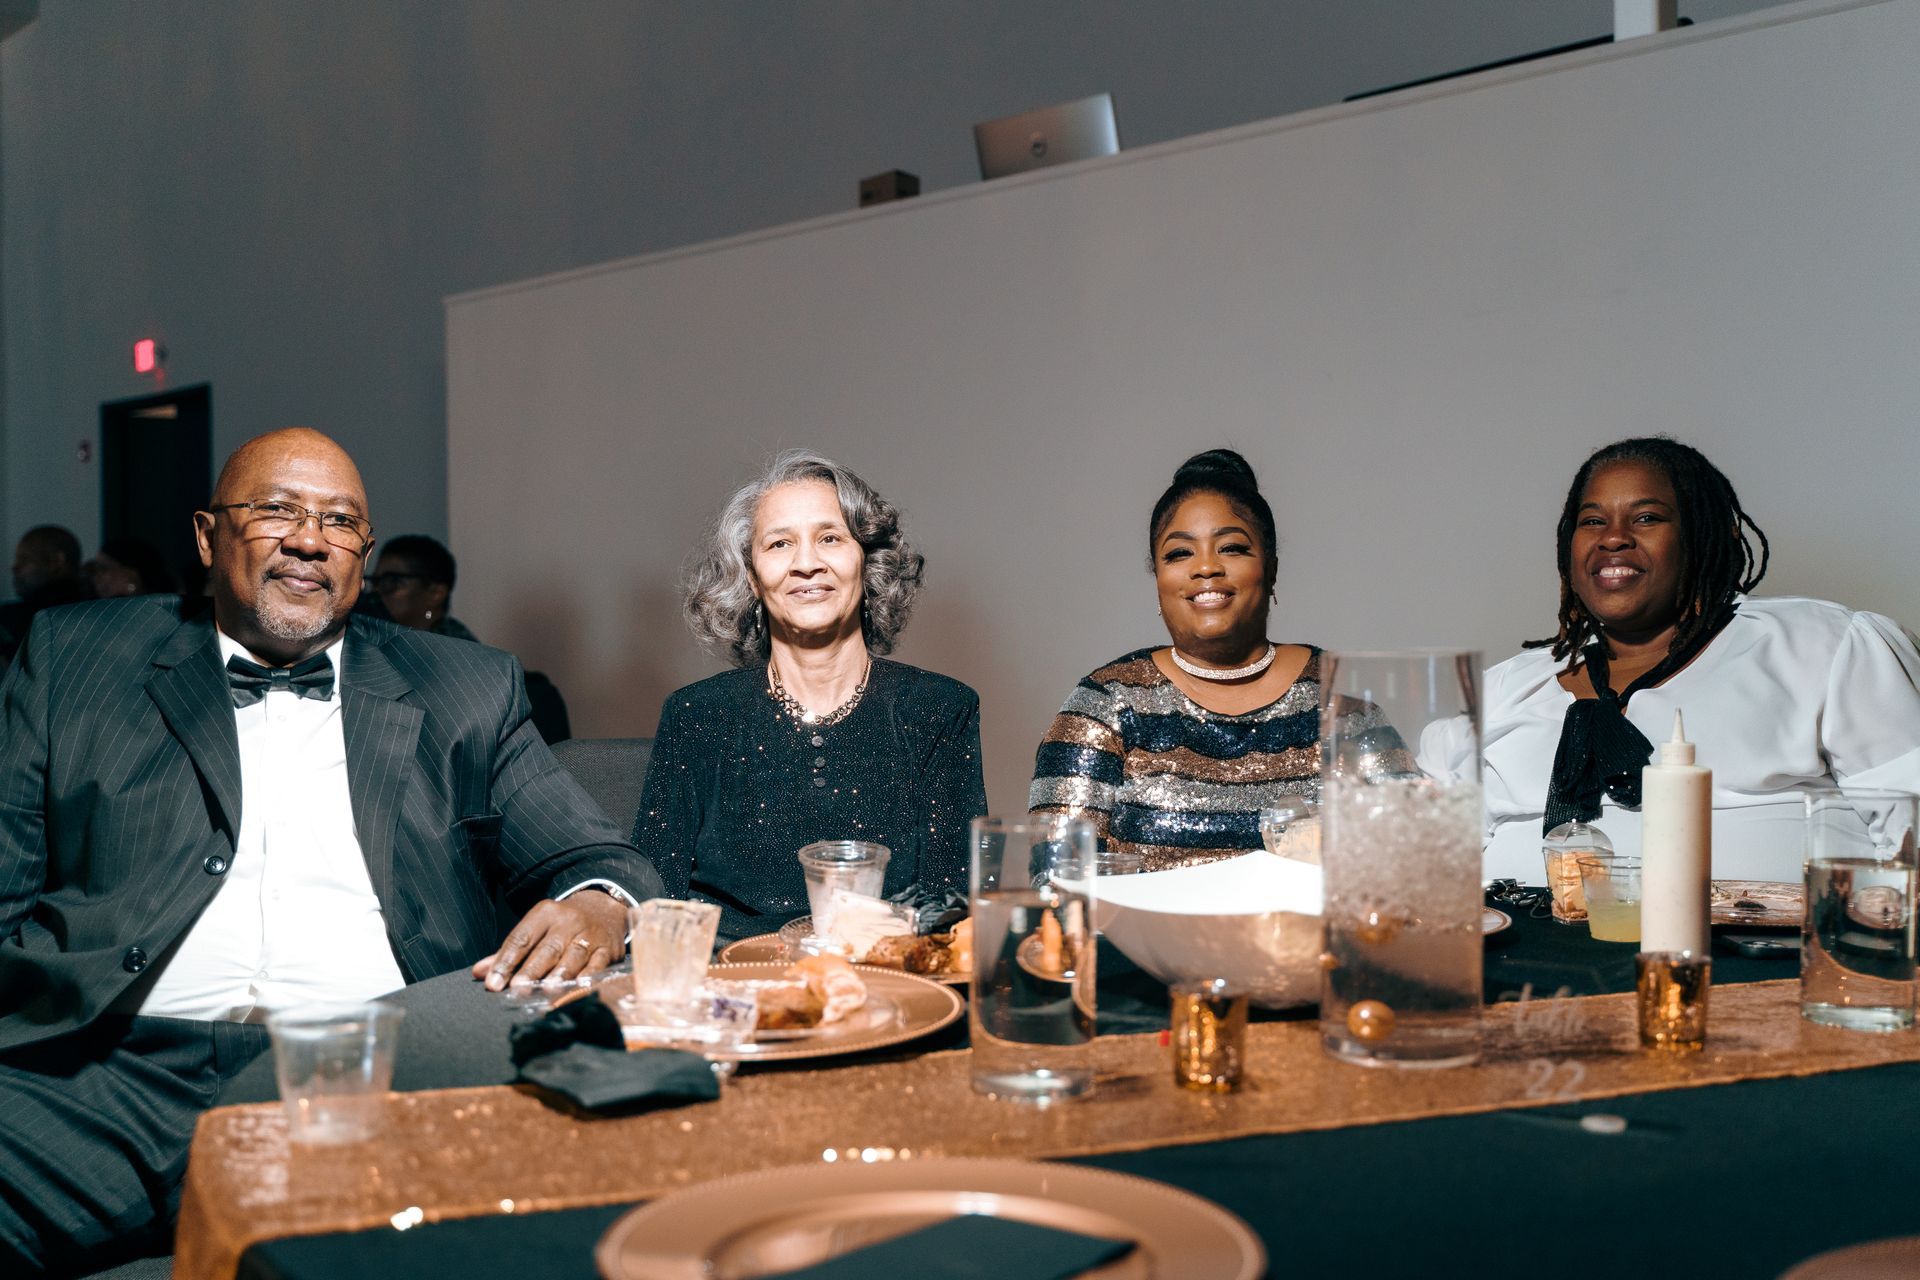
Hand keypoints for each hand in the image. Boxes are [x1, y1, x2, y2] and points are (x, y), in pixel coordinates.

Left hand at [471, 891, 627, 991]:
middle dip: (532, 970)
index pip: (521, 938)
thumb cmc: (561, 926)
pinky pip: (598, 963)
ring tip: (547, 990)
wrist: (604, 909)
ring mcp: (590, 935)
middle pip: (547, 948)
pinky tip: (580, 985)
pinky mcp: (608, 948)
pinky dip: (590, 975)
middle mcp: (568, 921)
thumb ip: (509, 952)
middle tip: (518, 988)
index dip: (505, 961)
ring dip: (560, 974)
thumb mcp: (536, 929)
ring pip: (573, 955)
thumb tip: (479, 973)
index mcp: (545, 913)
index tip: (492, 983)